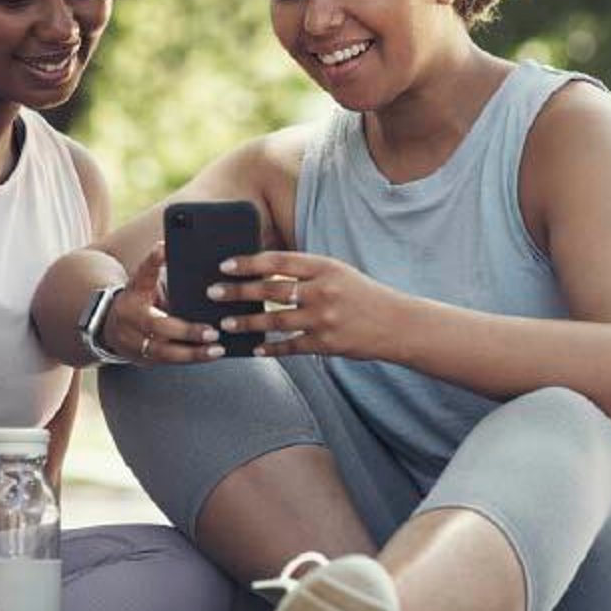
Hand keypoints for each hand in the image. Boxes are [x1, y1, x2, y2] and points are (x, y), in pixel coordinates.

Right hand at [103, 241, 223, 363]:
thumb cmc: (140, 300)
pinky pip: (168, 362)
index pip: (143, 273)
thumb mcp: (145, 283)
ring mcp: (133, 342)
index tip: (165, 248)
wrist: (110, 326)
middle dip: (186, 331)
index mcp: (133, 291)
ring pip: (163, 352)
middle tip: (212, 332)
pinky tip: (210, 356)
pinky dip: (190, 359)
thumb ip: (161, 272)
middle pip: (156, 326)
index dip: (154, 260)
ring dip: (192, 353)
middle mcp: (130, 317)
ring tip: (216, 350)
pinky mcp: (142, 359)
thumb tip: (180, 253)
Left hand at [210, 251, 406, 360]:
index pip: (278, 261)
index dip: (248, 262)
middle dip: (237, 292)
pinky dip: (270, 348)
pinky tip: (254, 349)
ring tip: (225, 324)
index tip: (225, 265)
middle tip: (213, 292)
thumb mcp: (337, 272)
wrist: (397, 324)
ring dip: (246, 323)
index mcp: (324, 267)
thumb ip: (305, 271)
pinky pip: (290, 347)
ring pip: (274, 321)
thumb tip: (265, 271)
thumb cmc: (362, 295)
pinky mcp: (326, 344)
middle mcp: (322, 291)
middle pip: (270, 290)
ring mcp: (324, 319)